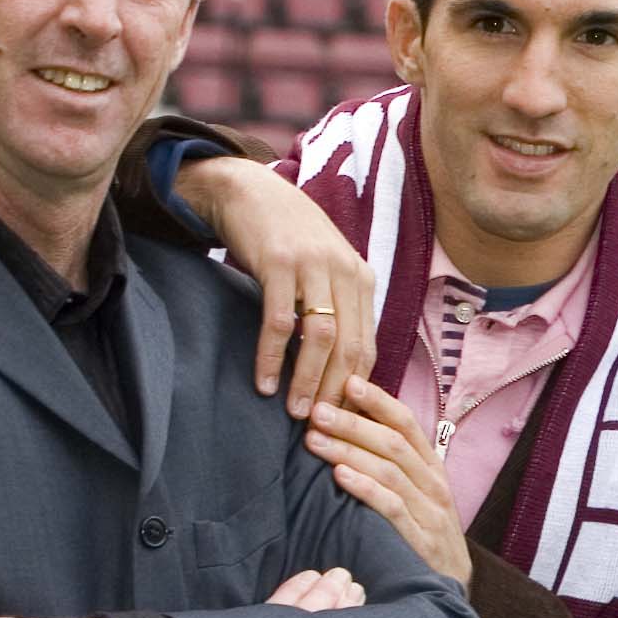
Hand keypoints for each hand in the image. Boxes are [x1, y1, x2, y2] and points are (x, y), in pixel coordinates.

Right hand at [176, 154, 374, 416]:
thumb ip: (338, 309)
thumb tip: (342, 367)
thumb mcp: (324, 270)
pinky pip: (279, 321)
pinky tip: (265, 382)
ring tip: (295, 412)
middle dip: (336, 392)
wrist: (248, 191)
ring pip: (321, 338)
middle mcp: (344, 272)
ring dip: (307, 380)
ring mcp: (312, 267)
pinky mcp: (278, 264)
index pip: (368, 345)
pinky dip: (273, 356)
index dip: (357, 387)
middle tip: (322, 426)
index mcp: (361, 279)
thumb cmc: (286, 240)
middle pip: (350, 347)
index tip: (345, 419)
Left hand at [307, 379, 472, 586]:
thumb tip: (348, 427)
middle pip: (394, 443)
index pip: (407, 424)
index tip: (347, 382)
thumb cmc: (421, 537)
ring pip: (390, 471)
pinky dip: (365, 488)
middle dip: (353, 423)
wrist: (448, 592)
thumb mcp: (414, 497)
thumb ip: (390, 465)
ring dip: (349, 451)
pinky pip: (392, 508)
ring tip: (314, 439)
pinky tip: (339, 476)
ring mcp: (431, 513)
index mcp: (432, 469)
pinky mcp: (421, 541)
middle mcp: (434, 485)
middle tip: (316, 410)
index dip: (378, 401)